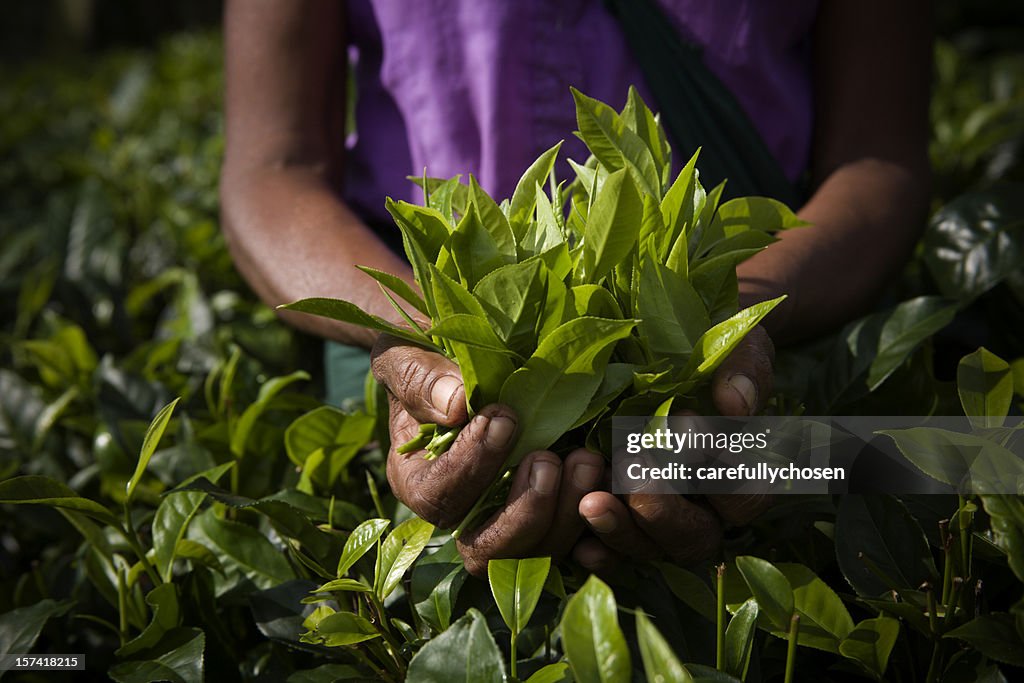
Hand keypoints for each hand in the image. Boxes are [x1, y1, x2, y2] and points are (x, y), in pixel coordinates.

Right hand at [371, 335, 605, 575]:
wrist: (460, 355)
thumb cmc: (426, 356)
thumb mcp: (409, 354)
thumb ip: (421, 378)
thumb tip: (457, 404)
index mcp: (418, 479)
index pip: (439, 496)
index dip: (473, 465)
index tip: (504, 418)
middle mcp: (460, 513)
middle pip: (485, 549)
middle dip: (524, 511)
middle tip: (549, 459)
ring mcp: (507, 520)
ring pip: (534, 553)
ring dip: (565, 515)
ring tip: (587, 461)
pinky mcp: (550, 515)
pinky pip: (573, 542)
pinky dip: (594, 527)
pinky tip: (610, 487)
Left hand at [574, 327, 775, 571]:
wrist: (664, 335)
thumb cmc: (709, 340)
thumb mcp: (735, 341)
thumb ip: (745, 367)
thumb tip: (735, 402)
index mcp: (740, 471)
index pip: (745, 496)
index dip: (723, 476)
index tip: (690, 432)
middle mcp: (701, 507)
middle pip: (695, 538)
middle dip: (665, 512)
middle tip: (633, 467)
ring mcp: (656, 520)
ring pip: (649, 549)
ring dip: (622, 531)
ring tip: (591, 502)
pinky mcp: (615, 518)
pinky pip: (610, 555)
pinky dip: (598, 552)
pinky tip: (578, 542)